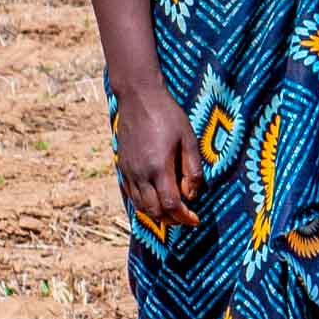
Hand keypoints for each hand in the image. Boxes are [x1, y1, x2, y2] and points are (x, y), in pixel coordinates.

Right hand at [112, 84, 199, 231]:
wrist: (138, 98)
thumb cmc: (168, 116)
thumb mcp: (189, 140)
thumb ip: (192, 170)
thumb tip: (191, 195)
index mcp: (158, 167)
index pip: (170, 205)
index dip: (184, 217)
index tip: (196, 220)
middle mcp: (140, 174)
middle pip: (153, 211)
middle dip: (171, 220)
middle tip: (186, 219)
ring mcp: (128, 171)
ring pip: (140, 206)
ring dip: (157, 215)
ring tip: (174, 213)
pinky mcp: (122, 167)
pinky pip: (131, 195)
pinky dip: (143, 204)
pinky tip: (156, 201)